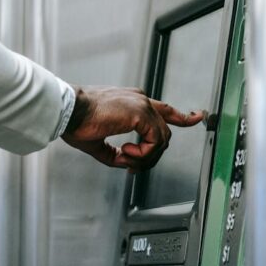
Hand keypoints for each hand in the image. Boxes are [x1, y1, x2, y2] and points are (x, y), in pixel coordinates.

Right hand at [61, 86, 205, 171]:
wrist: (67, 111)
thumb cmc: (75, 121)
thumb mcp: (99, 142)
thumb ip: (117, 153)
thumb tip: (126, 163)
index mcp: (132, 102)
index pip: (165, 109)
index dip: (183, 117)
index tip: (198, 116)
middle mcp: (140, 100)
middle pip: (164, 133)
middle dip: (151, 155)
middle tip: (131, 165)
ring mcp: (142, 105)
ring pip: (161, 140)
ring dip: (144, 157)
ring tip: (124, 158)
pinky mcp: (141, 113)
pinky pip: (155, 142)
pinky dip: (142, 154)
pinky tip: (125, 153)